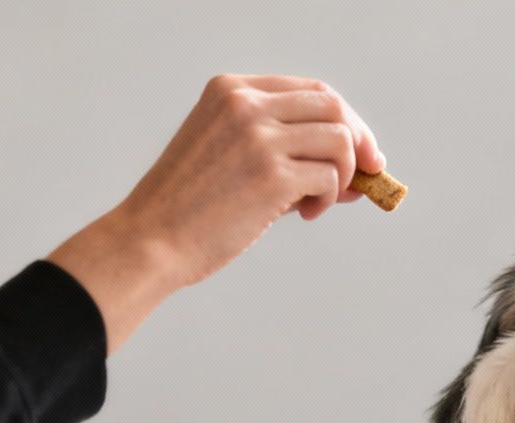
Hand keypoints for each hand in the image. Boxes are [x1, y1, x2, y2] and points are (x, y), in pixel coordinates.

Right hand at [48, 74, 385, 351]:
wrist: (150, 241)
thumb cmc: (188, 209)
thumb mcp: (229, 155)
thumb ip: (285, 150)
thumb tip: (360, 170)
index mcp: (232, 90)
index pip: (311, 90)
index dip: (345, 120)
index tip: (362, 150)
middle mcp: (246, 104)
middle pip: (334, 107)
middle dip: (359, 143)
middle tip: (364, 177)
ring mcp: (259, 137)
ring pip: (340, 141)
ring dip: (341, 176)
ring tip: (314, 202)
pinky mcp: (271, 175)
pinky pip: (330, 178)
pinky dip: (328, 199)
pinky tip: (303, 214)